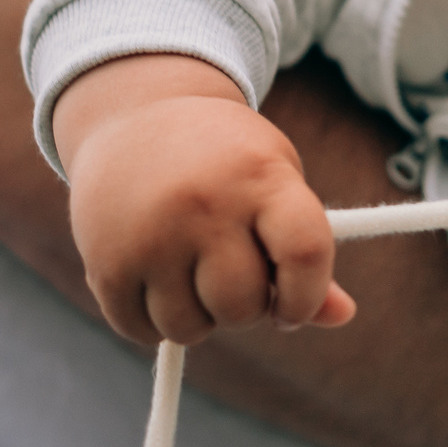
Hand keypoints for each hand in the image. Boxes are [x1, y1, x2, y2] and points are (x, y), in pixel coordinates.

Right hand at [55, 53, 356, 347]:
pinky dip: (152, 322)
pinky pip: (140, 331)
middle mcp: (205, 203)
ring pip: (189, 328)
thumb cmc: (225, 161)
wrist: (134, 115)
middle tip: (232, 277)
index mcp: (261, 177)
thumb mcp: (273, 181)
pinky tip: (156, 279)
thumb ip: (304, 249)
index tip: (293, 306)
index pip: (305, 252)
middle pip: (242, 305)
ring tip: (191, 273)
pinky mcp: (106, 261)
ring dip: (197, 317)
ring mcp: (150, 234)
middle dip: (245, 306)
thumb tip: (341, 316)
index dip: (308, 296)